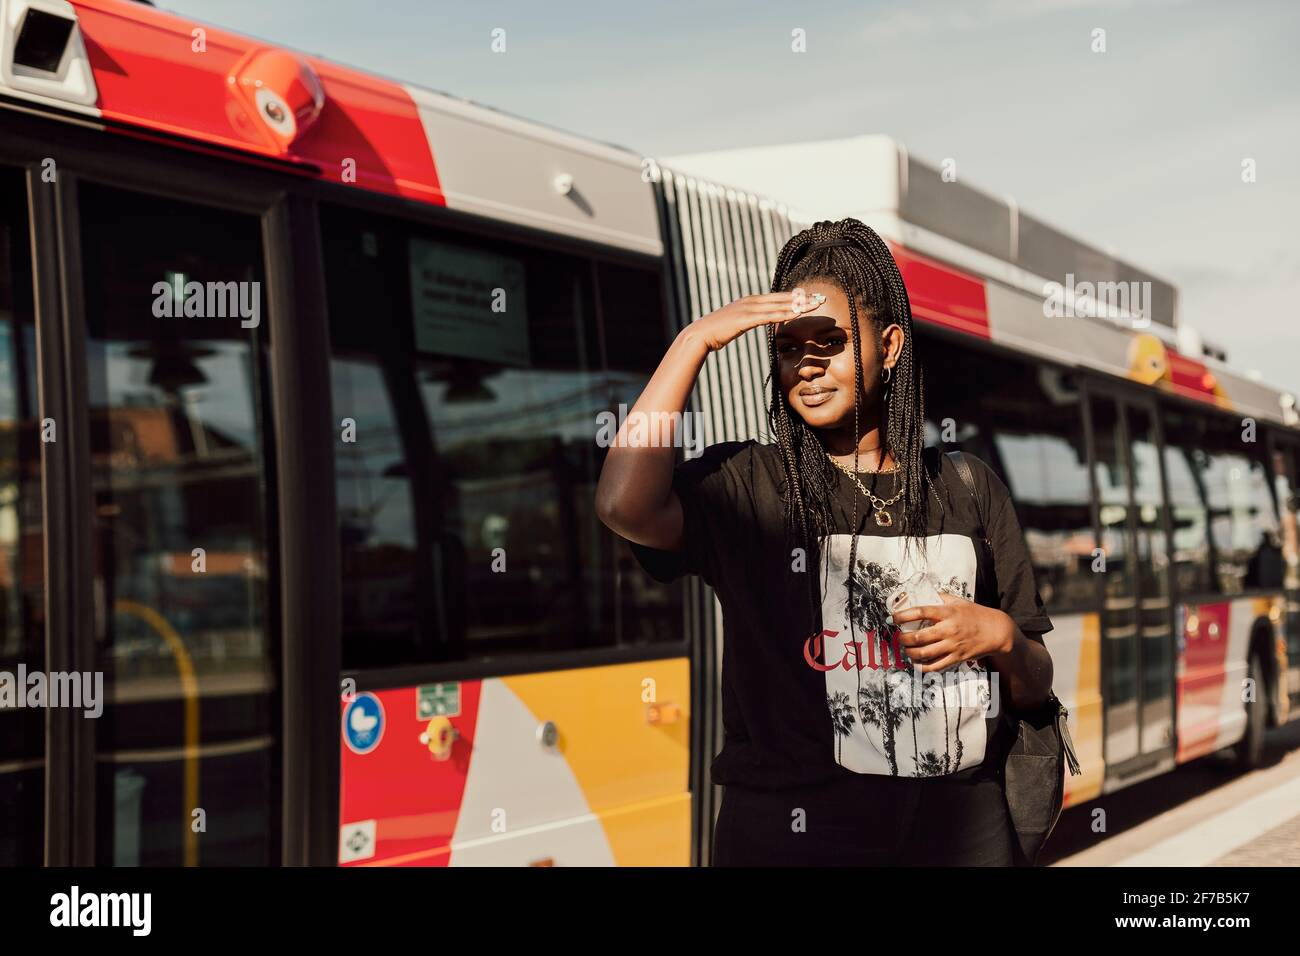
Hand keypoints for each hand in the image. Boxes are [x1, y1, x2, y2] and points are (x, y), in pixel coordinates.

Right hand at [690, 289, 825, 352]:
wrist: (700, 334)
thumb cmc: (716, 332)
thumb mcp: (735, 323)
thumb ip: (746, 319)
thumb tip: (754, 321)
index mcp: (750, 301)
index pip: (777, 297)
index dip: (795, 297)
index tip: (811, 298)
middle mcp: (751, 301)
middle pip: (782, 298)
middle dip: (803, 298)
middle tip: (821, 298)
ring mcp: (748, 308)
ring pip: (779, 305)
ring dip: (799, 305)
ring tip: (816, 305)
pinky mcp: (746, 319)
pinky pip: (770, 316)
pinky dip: (785, 314)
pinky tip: (798, 314)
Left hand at [890, 592, 1014, 671]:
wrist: (997, 631)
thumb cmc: (976, 614)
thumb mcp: (959, 601)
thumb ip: (941, 598)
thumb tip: (923, 592)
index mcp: (947, 613)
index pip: (921, 612)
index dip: (903, 615)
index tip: (893, 618)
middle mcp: (949, 629)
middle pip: (919, 637)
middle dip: (904, 638)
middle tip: (899, 637)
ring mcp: (953, 645)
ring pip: (925, 653)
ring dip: (910, 653)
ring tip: (906, 650)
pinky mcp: (957, 658)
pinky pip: (936, 666)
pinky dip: (923, 667)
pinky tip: (916, 664)